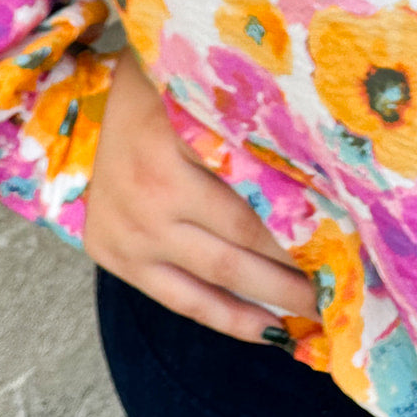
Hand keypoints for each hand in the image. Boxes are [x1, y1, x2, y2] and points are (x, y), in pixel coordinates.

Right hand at [84, 45, 320, 343]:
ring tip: (308, 328)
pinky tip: (261, 329)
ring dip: (263, 313)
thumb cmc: (148, 87)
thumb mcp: (192, 96)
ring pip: (208, 291)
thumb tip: (315, 162)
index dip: (295, 240)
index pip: (247, 217)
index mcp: (167, 166)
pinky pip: (177, 299)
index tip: (342, 251)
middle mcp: (146, 209)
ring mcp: (128, 238)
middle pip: (234, 261)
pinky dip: (222, 316)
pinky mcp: (112, 256)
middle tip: (338, 297)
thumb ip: (239, 128)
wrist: (73, 102)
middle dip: (290, 284)